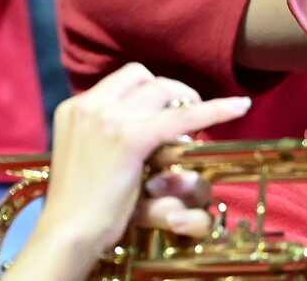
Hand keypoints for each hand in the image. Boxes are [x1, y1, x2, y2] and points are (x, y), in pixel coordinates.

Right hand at [22, 64, 249, 266]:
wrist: (68, 230)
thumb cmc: (79, 205)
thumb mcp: (86, 157)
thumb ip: (104, 137)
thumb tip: (143, 128)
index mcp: (75, 107)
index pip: (123, 81)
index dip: (151, 92)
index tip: (168, 109)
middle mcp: (89, 105)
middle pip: (142, 77)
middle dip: (170, 92)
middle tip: (188, 115)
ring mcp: (107, 118)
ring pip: (161, 91)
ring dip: (184, 104)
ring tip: (196, 131)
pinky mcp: (130, 139)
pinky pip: (181, 118)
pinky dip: (214, 110)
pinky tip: (239, 107)